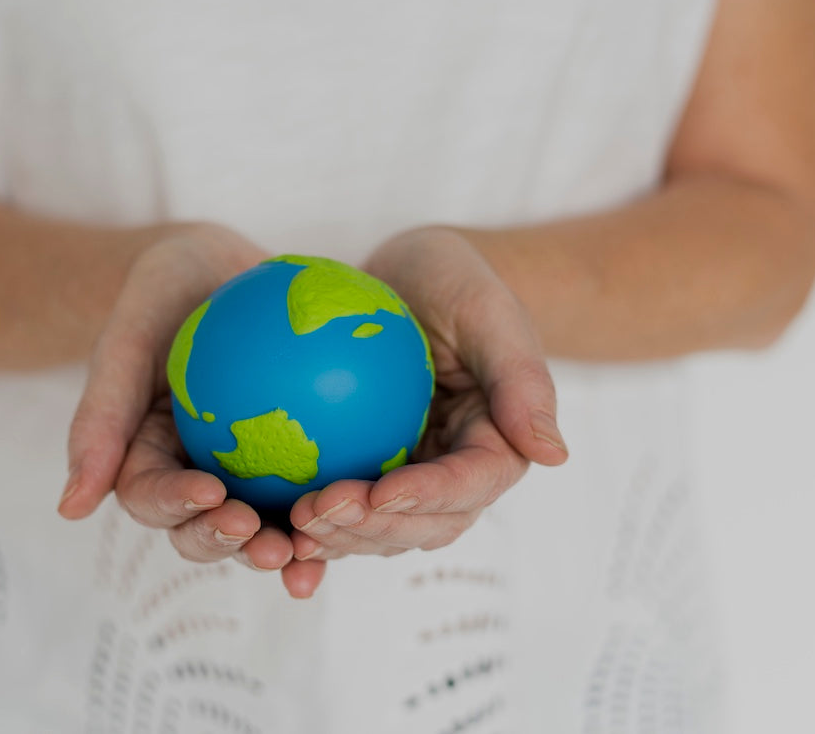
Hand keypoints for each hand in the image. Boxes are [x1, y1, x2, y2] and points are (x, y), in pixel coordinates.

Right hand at [60, 224, 327, 597]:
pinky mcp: (291, 460)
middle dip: (234, 546)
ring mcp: (244, 473)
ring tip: (313, 550)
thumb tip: (69, 509)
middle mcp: (193, 477)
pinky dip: (336, 504)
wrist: (212, 269)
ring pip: (264, 523)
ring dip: (286, 546)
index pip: (153, 498)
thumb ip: (99, 416)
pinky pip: (314, 487)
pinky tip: (373, 506)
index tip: (213, 493)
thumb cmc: (159, 293)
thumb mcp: (125, 338)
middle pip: (207, 529)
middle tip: (268, 540)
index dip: (180, 508)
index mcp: (144, 460)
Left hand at [285, 227, 567, 574]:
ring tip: (289, 524)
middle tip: (316, 512)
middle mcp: (453, 476)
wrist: (416, 276)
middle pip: (420, 526)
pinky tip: (260, 520)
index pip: (468, 486)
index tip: (381, 492)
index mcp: (496, 448)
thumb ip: (522, 379)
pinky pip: (336, 504)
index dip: (427, 498)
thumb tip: (554, 455)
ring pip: (376, 530)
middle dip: (371, 531)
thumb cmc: (459, 279)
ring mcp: (408, 479)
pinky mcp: (365, 472)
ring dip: (335, 538)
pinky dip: (304, 522)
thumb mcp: (491, 310)